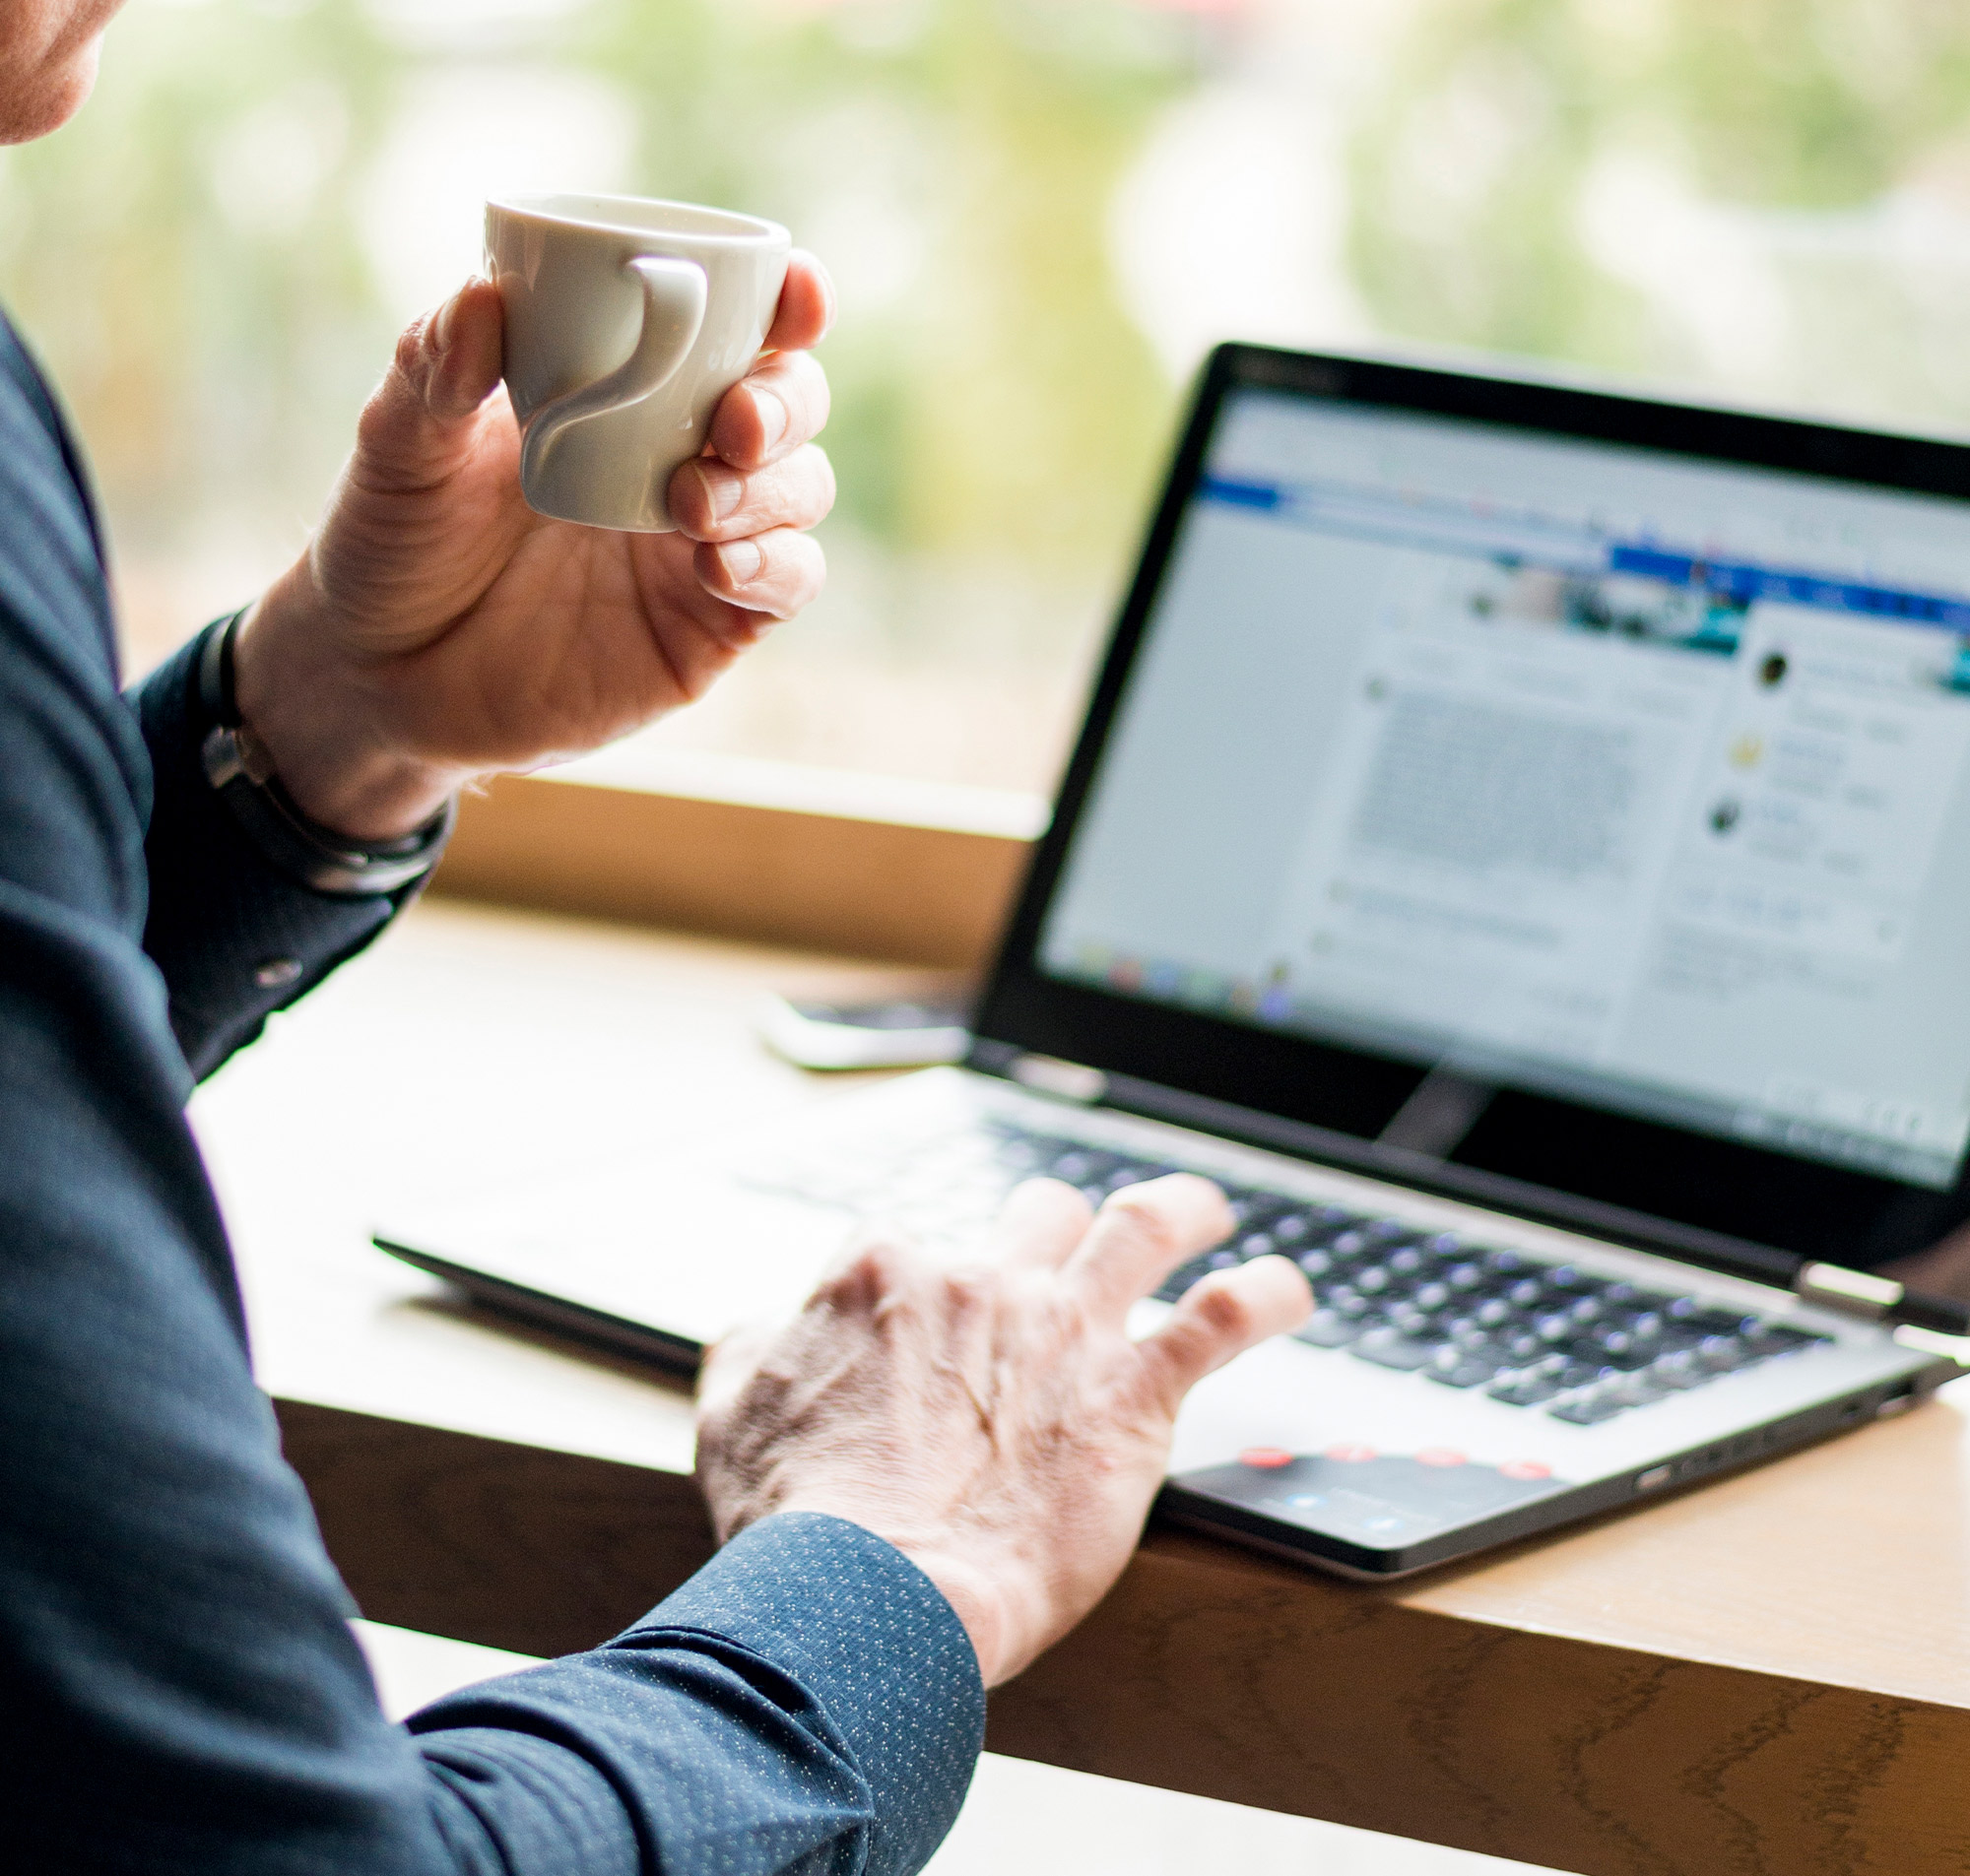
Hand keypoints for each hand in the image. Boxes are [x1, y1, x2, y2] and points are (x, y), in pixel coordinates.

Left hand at [230, 257, 837, 840]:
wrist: (379, 675)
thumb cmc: (392, 542)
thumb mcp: (398, 445)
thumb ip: (435, 367)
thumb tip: (485, 293)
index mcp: (625, 389)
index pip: (735, 328)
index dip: (787, 303)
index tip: (792, 291)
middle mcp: (680, 457)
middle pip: (791, 403)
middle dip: (785, 401)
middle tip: (732, 422)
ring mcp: (699, 545)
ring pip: (801, 491)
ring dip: (772, 486)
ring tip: (693, 503)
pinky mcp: (705, 629)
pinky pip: (787, 586)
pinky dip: (774, 566)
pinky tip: (718, 565)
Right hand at [694, 1175, 1311, 1686]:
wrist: (866, 1598)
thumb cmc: (795, 1523)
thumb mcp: (733, 1414)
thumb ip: (757, 1347)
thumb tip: (773, 1325)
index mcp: (882, 1276)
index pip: (914, 1248)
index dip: (927, 1291)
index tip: (934, 1336)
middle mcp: (979, 1280)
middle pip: (1035, 1215)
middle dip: (1054, 1231)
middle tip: (1072, 1257)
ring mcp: (1061, 1329)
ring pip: (1142, 1224)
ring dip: (1182, 1209)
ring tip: (1205, 1210)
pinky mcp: (1130, 1394)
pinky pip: (1223, 1319)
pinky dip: (1265, 1293)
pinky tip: (1286, 1291)